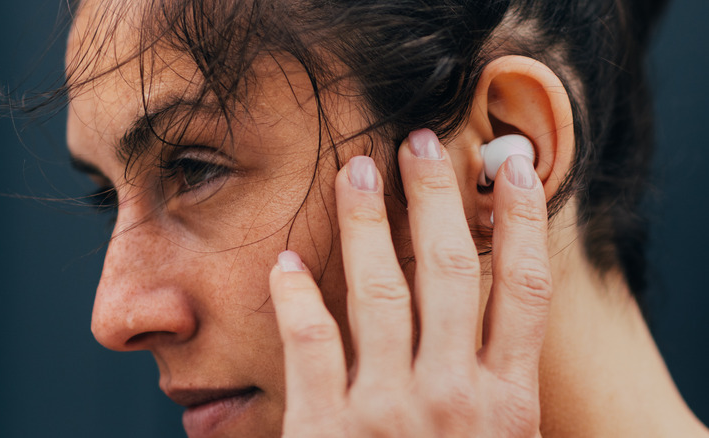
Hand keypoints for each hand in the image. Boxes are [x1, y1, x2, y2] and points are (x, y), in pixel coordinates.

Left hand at [269, 128, 550, 436]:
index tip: (513, 168)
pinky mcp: (327, 429)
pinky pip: (310, 342)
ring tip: (356, 171)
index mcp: (508, 403)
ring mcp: (388, 411)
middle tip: (420, 143)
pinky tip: (286, 263)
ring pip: (379, 290)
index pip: (525, 289)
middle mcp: (454, 397)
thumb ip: (497, 392)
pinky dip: (296, 295)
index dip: (524, 220)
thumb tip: (496, 324)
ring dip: (366, 222)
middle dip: (435, 196)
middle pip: (449, 270)